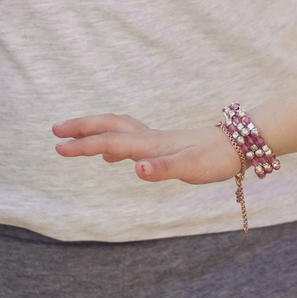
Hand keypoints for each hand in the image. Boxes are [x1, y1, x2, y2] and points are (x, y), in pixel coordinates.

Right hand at [52, 114, 242, 184]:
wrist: (240, 144)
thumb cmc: (216, 158)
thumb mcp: (191, 167)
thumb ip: (163, 169)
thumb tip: (137, 170)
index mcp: (150, 145)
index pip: (108, 142)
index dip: (82, 145)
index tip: (56, 147)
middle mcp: (149, 140)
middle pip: (108, 127)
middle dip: (81, 128)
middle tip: (56, 130)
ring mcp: (156, 141)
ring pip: (117, 130)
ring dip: (94, 131)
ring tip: (75, 138)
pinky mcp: (165, 146)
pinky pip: (130, 141)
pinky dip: (113, 144)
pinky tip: (112, 155)